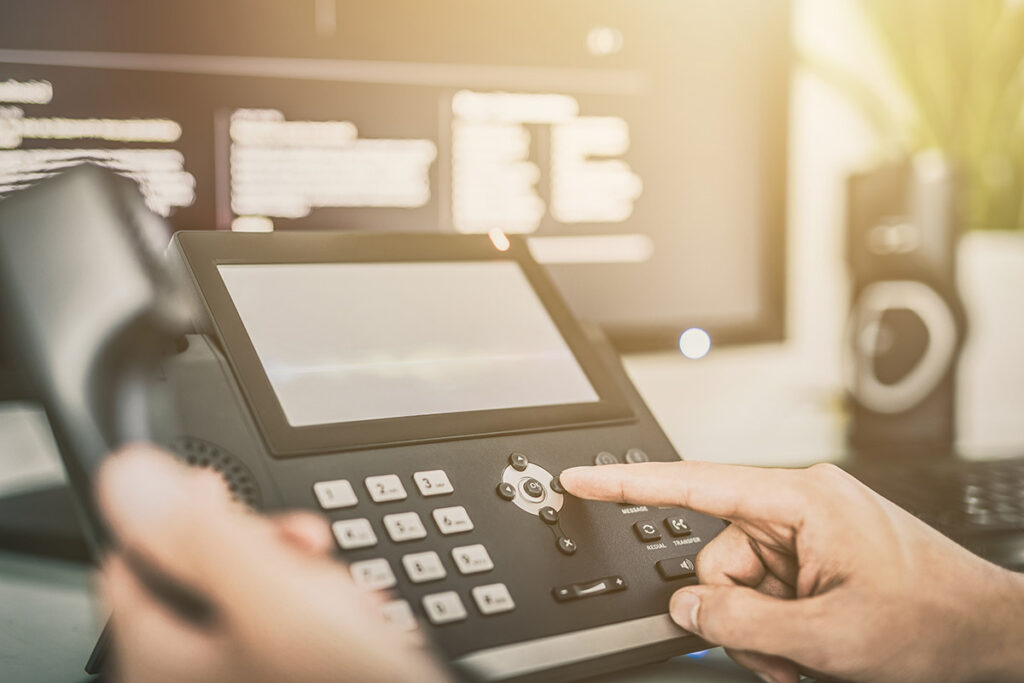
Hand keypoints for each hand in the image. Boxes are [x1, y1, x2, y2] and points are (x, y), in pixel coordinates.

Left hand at [97, 445, 449, 682]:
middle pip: (203, 574)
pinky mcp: (286, 676)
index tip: (225, 487)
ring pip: (258, 599)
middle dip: (265, 549)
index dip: (179, 509)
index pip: (132, 557)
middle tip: (307, 549)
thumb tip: (130, 476)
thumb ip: (201, 533)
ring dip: (307, 581)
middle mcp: (191, 675)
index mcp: (158, 659)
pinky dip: (327, 617)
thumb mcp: (273, 596)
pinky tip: (357, 621)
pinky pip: (293, 631)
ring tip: (345, 598)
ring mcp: (241, 678)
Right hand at [560, 461, 1023, 682]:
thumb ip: (740, 620)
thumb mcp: (827, 636)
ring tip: (813, 655)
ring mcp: (807, 532)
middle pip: (716, 559)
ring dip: (765, 632)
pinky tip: (816, 648)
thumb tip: (684, 606)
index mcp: (800, 499)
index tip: (580, 477)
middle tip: (787, 651)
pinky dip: (780, 631)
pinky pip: (765, 593)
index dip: (627, 483)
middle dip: (741, 616)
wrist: (989, 632)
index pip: (694, 483)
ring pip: (738, 585)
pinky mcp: (814, 556)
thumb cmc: (932, 619)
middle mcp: (798, 506)